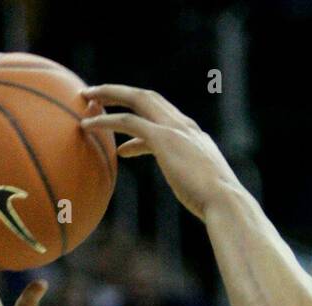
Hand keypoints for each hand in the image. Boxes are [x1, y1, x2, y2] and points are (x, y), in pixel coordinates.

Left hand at [81, 85, 237, 221]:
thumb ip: (197, 186)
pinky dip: (105, 120)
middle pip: (148, 97)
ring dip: (108, 95)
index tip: (125, 124)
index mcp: (197, 138)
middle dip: (122, 92)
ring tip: (85, 100)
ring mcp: (175, 129)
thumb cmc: (220, 207)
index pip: (166, 117)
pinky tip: (87, 126)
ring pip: (136, 99)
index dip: (144, 116)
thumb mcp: (207, 191)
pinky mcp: (163, 138)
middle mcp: (186, 127)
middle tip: (97, 95)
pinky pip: (127, 121)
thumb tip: (200, 201)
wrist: (227, 204)